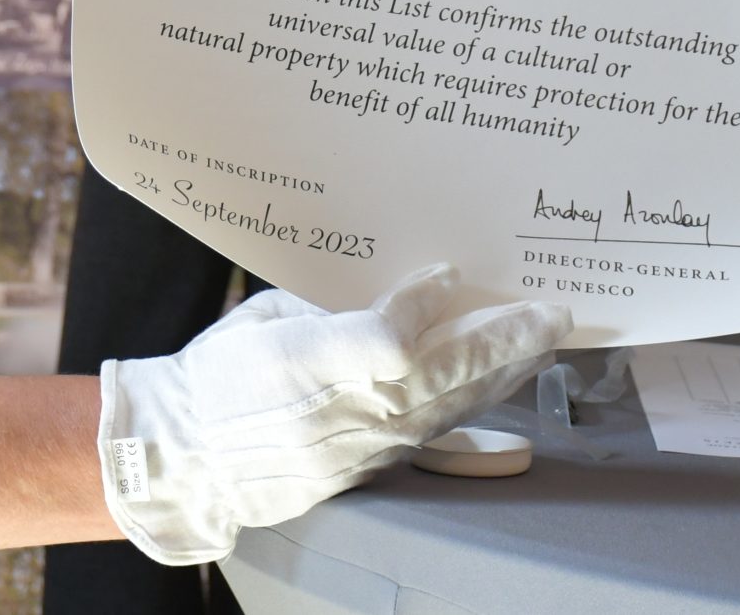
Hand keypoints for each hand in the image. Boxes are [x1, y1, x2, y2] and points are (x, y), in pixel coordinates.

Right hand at [96, 264, 567, 564]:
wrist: (190, 455)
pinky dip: (475, 421)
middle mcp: (344, 408)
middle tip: (549, 312)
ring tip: (542, 344)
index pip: (386, 334)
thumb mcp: (265, 317)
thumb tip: (389, 290)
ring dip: (501, 373)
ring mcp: (361, 443)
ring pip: (448, 406)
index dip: (424, 302)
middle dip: (501, 340)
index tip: (451, 271)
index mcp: (306, 359)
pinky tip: (506, 411)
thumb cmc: (219, 376)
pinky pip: (433, 439)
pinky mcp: (368, 467)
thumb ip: (330, 308)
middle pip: (440, 373)